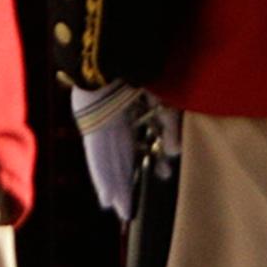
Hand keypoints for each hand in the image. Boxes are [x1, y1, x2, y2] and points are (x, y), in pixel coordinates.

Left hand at [70, 84, 180, 220]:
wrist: (112, 55)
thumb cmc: (138, 71)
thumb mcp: (164, 102)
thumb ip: (170, 128)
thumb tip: (174, 153)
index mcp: (127, 110)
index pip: (138, 142)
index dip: (150, 161)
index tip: (164, 174)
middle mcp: (112, 122)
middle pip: (121, 159)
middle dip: (126, 183)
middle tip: (130, 207)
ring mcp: (100, 127)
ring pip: (109, 164)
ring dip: (115, 188)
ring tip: (120, 211)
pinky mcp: (91, 131)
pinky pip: (97, 161)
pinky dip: (103, 181)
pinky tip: (106, 199)